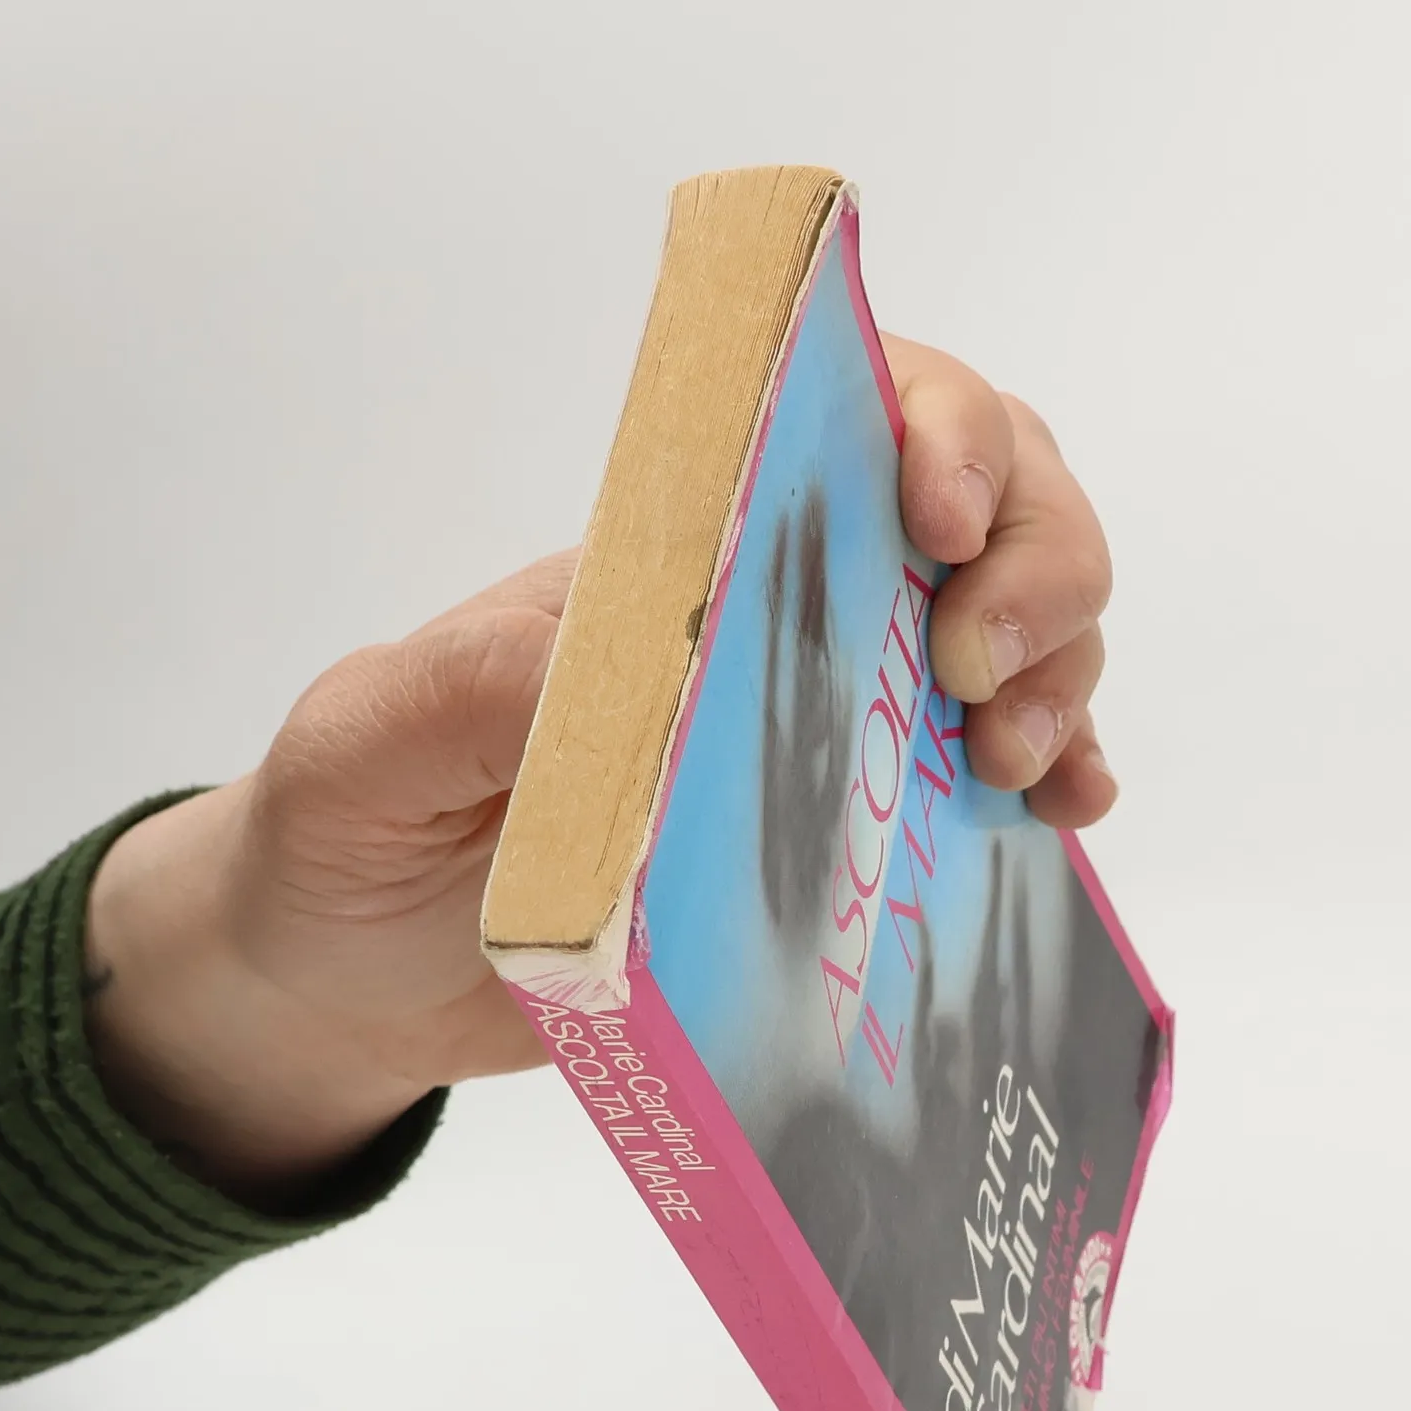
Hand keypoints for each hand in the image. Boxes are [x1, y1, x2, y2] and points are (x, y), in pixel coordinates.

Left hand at [84, 354, 1115, 1203]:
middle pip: (985, 506)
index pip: (846, 419)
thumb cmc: (346, 844)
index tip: (939, 521)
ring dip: (1058, 668)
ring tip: (1009, 764)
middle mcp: (775, 622)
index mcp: (671, 562)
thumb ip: (475, 692)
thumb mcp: (367, 751)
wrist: (352, 991)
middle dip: (1034, 561)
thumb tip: (652, 663)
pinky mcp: (852, 844)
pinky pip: (994, 777)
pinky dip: (1060, 770)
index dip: (937, 432)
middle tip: (973, 674)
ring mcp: (828, 728)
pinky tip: (1065, 808)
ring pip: (1018, 631)